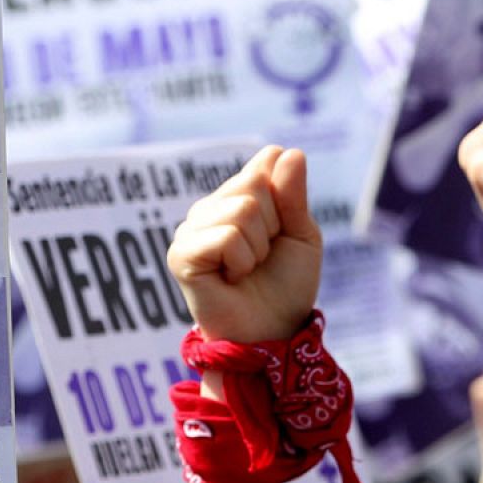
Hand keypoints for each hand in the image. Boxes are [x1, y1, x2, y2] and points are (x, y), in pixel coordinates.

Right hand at [166, 146, 320, 342]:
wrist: (274, 332)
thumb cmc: (287, 286)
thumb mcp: (301, 234)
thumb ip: (293, 193)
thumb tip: (286, 150)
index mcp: (235, 196)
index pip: (266, 164)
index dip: (285, 202)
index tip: (279, 233)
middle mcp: (209, 208)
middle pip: (255, 184)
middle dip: (273, 226)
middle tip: (262, 257)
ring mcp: (191, 229)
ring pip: (242, 209)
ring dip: (258, 248)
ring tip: (246, 270)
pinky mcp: (181, 255)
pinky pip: (226, 236)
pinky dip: (242, 261)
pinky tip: (231, 279)